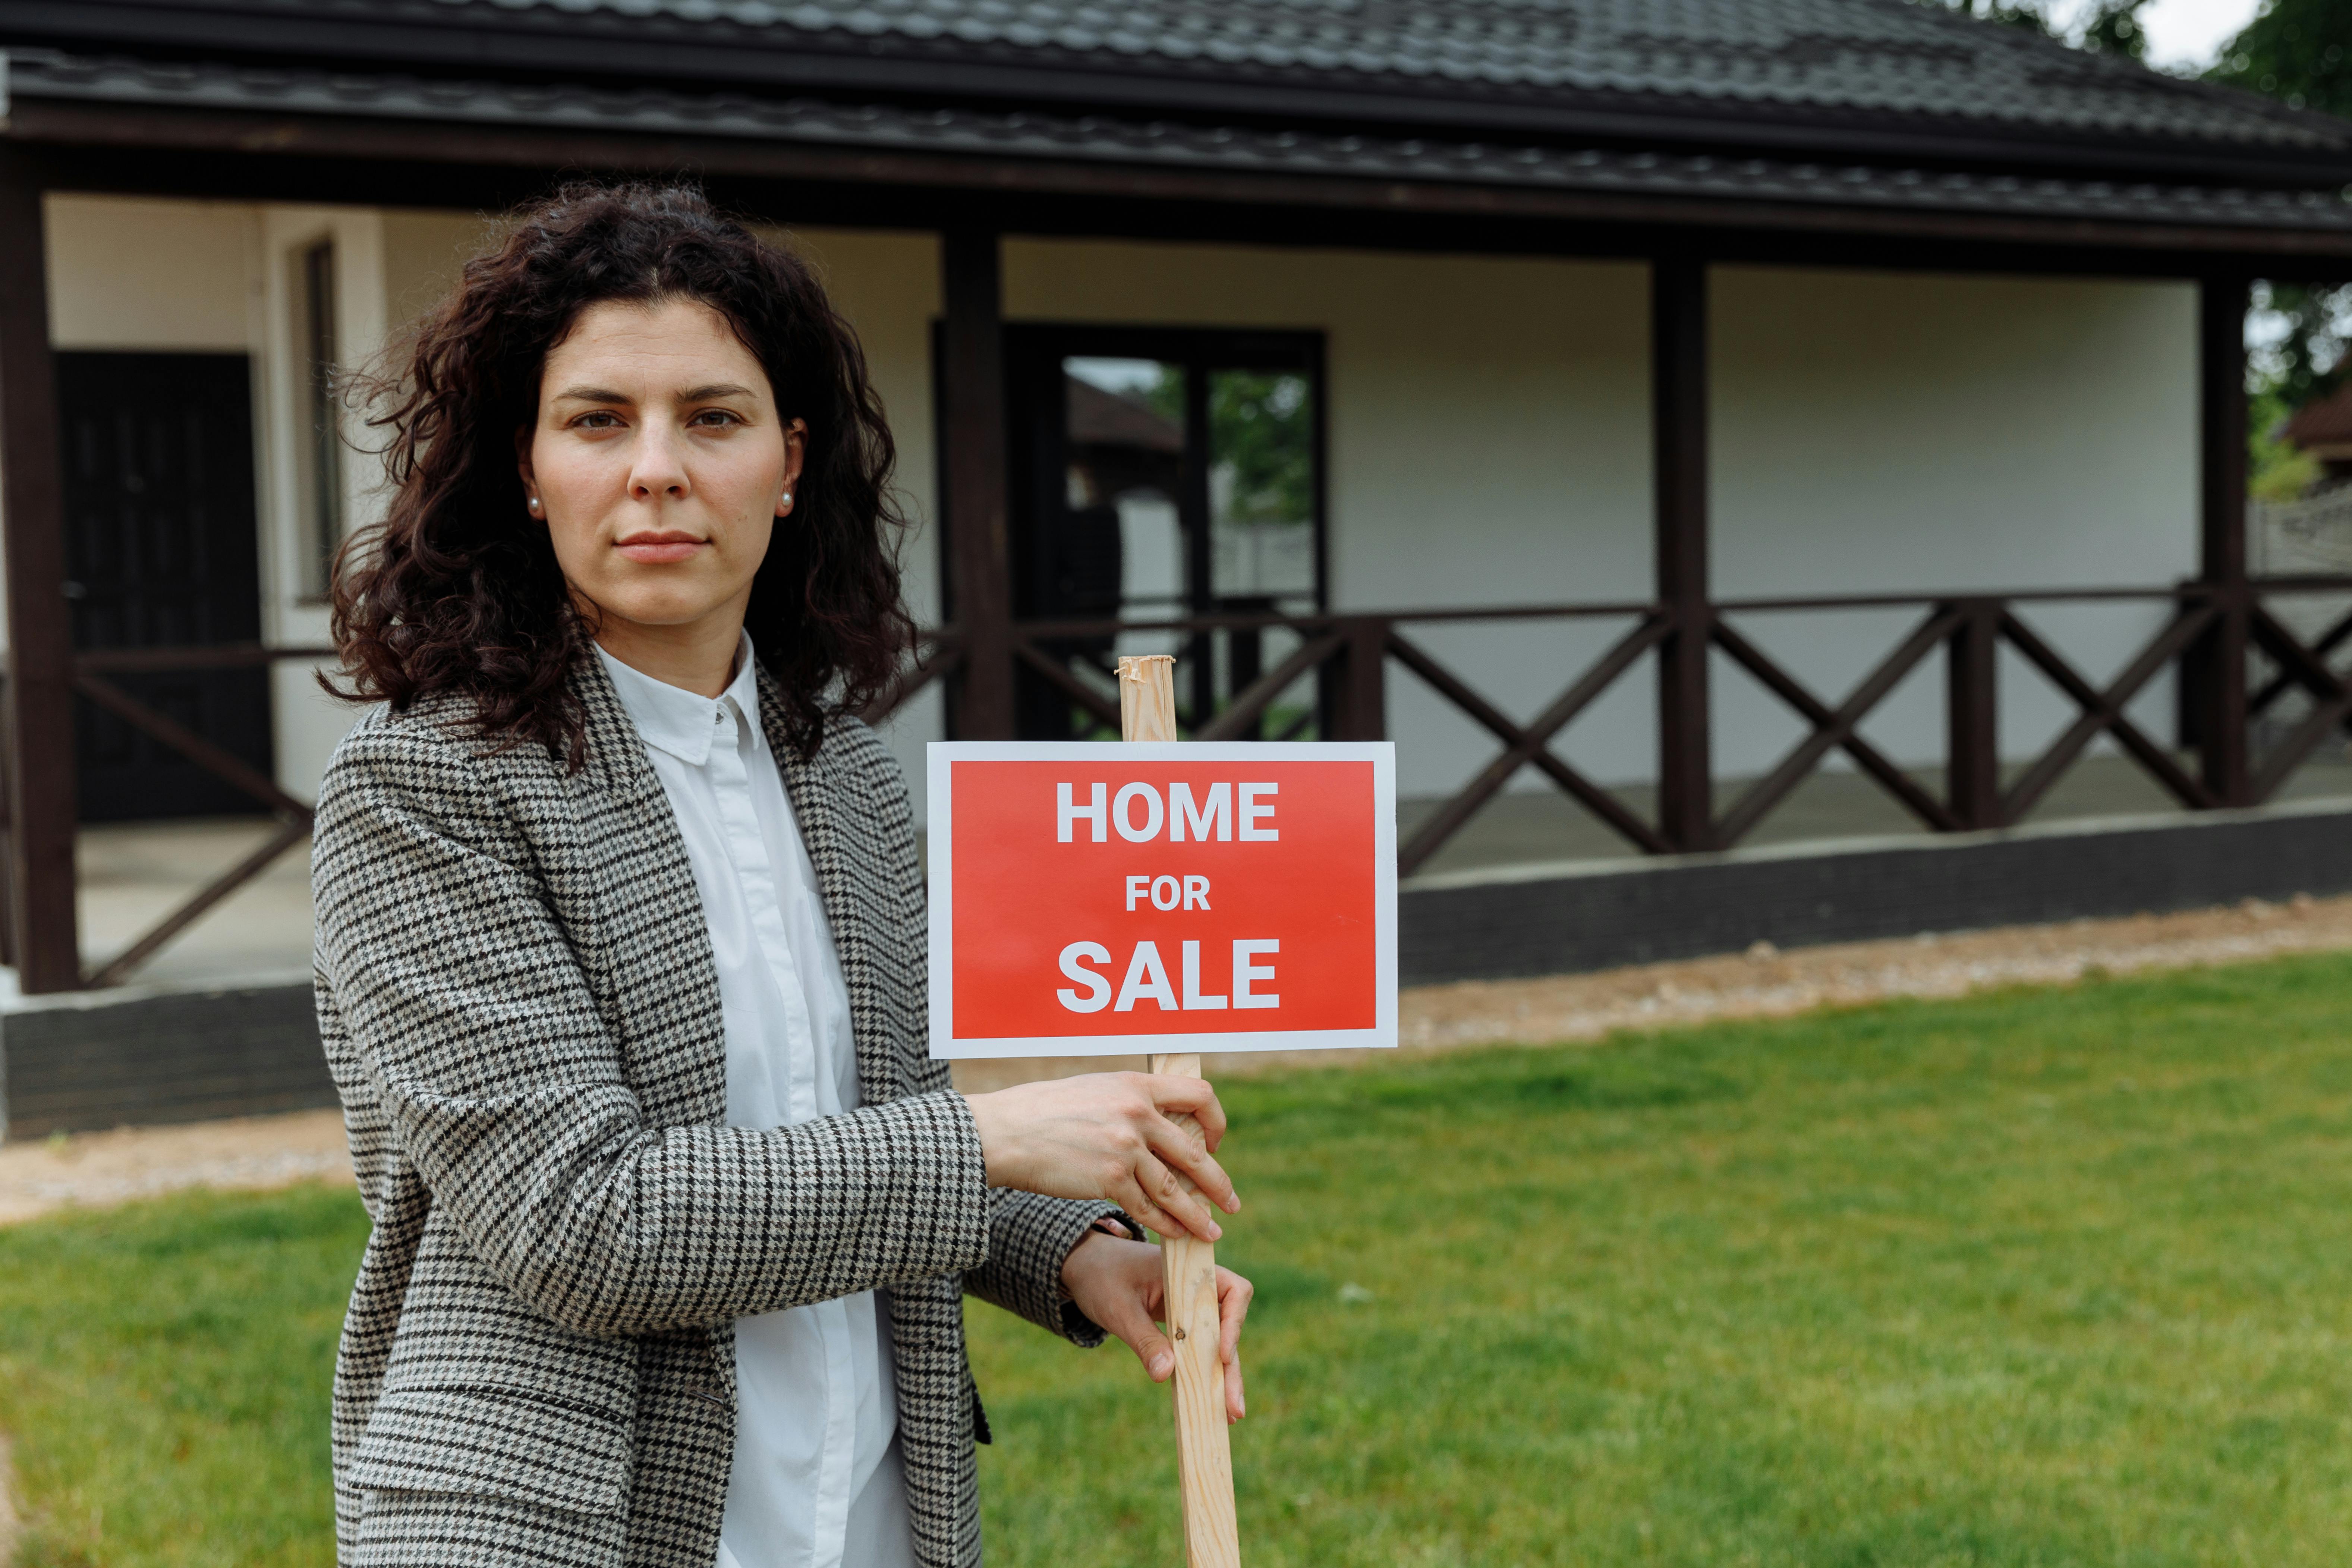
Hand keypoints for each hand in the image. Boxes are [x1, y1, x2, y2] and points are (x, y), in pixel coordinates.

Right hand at [963, 1073, 1239, 1241]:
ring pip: (1176, 1188)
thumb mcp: (1095, 1090)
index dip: (1215, 1120)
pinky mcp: (1110, 1179)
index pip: (1200, 1094)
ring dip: (1198, 1214)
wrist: (1005, 1132)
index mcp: (1137, 1085)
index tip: (1213, 1141)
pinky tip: (1178, 1234)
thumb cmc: (1044, 1111)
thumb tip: (1160, 1125)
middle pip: (1195, 1152)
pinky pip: (1148, 1208)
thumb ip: (1130, 1102)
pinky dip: (1167, 1225)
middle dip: (1218, 1183)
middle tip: (1230, 1202)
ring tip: (1212, 1233)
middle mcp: (1137, 1114)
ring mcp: (1125, 1148)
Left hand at [1061, 1229, 1252, 1422]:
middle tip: (1234, 1407)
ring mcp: (1192, 1308)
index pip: (1234, 1290)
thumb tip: (1165, 1375)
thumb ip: (1144, 1339)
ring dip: (1224, 1377)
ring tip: (1229, 1414)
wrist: (1086, 1266)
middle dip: (1232, 1367)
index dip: (1235, 1323)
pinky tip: (1210, 1403)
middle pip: (1230, 1326)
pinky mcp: (1183, 1326)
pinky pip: (1200, 1349)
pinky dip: (1204, 1374)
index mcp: (1190, 1270)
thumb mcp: (1119, 1309)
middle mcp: (1199, 1289)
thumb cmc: (1102, 1277)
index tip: (1223, 1355)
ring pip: (1218, 1343)